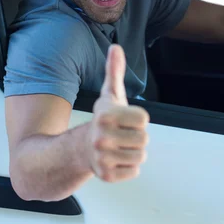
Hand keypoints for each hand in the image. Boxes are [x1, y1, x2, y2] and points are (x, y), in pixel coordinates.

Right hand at [87, 44, 149, 182]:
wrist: (78, 149)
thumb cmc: (102, 120)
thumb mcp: (110, 95)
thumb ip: (115, 71)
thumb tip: (116, 47)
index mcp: (106, 116)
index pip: (144, 119)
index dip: (137, 119)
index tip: (124, 120)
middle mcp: (102, 138)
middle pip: (144, 139)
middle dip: (136, 137)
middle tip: (121, 135)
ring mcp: (103, 158)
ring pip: (141, 157)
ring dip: (133, 152)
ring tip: (119, 147)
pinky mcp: (106, 176)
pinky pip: (134, 172)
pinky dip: (128, 168)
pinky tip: (115, 160)